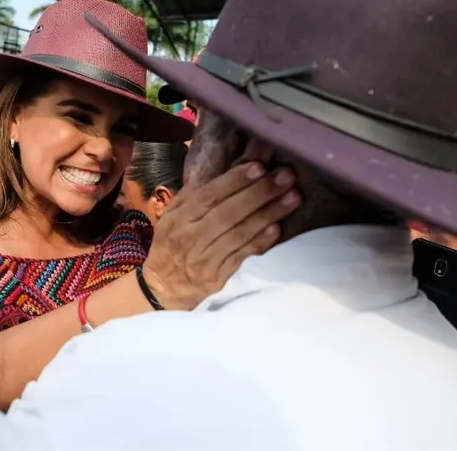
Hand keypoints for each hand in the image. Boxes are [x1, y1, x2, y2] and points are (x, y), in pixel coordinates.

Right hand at [142, 163, 299, 309]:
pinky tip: (278, 229)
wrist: (163, 289)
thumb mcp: (171, 218)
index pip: (208, 196)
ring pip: (239, 234)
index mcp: (179, 219)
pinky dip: (260, 242)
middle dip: (260, 192)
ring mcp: (205, 259)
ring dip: (268, 214)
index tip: (259, 166)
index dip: (234, 181)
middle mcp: (191, 238)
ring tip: (293, 197)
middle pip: (228, 212)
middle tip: (286, 175)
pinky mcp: (218, 278)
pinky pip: (242, 257)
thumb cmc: (170, 247)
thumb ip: (191, 197)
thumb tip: (218, 170)